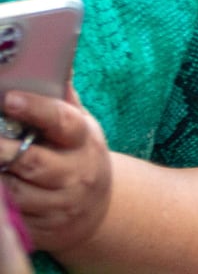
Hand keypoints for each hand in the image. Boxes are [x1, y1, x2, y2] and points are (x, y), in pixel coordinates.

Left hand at [0, 87, 111, 255]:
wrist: (96, 209)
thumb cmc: (78, 156)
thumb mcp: (80, 127)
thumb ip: (62, 100)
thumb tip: (50, 61)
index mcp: (83, 140)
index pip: (62, 121)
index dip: (36, 109)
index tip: (9, 97)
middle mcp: (75, 173)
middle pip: (31, 162)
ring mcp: (59, 204)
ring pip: (14, 192)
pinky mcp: (42, 228)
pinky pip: (11, 216)